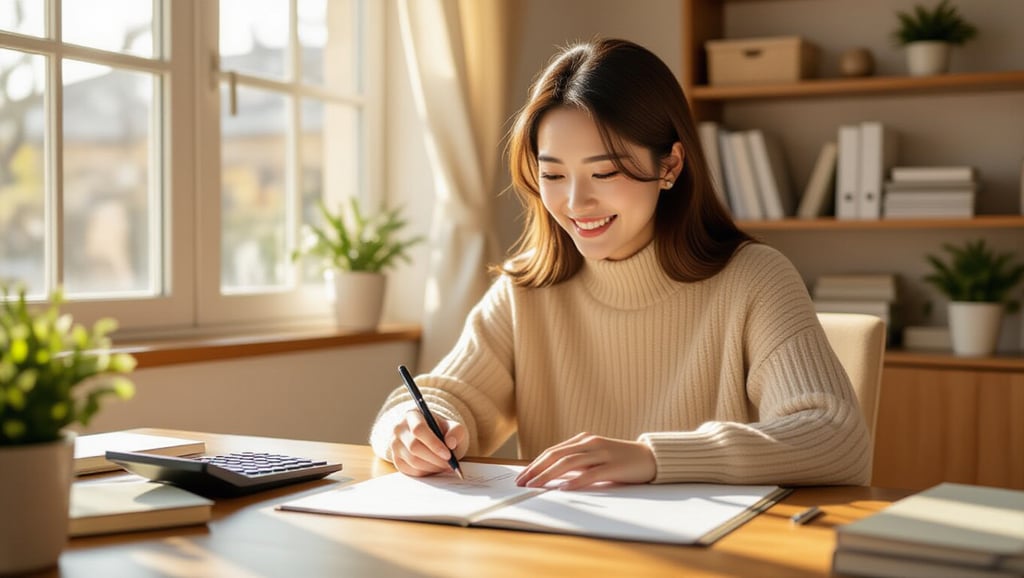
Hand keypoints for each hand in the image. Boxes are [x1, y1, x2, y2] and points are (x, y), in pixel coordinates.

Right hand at [389, 410, 468, 476]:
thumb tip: (451, 443)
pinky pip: (410, 470)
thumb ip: (456, 431)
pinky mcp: (396, 459)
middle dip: (435, 459)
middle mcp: (399, 429)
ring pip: (412, 461)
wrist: (430, 436)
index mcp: (412, 415)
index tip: (448, 455)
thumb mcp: (452, 426)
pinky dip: (425, 472)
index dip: (434, 444)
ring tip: (445, 466)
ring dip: (432, 467)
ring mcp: (395, 445)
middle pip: (414, 447)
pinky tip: (435, 468)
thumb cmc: (441, 430)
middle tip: (450, 465)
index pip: (418, 429)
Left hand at [514, 432, 655, 489]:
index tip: (522, 476)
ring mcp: (601, 453)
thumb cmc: (620, 460)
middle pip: (556, 455)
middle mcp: (590, 443)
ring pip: (569, 462)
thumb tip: (553, 477)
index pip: (552, 451)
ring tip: (536, 485)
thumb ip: (577, 464)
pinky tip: (564, 488)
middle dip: (536, 469)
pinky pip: (591, 473)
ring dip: (549, 475)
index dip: (535, 464)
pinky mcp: (613, 466)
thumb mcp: (595, 458)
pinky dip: (576, 480)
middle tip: (522, 482)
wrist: (650, 457)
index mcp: (583, 440)